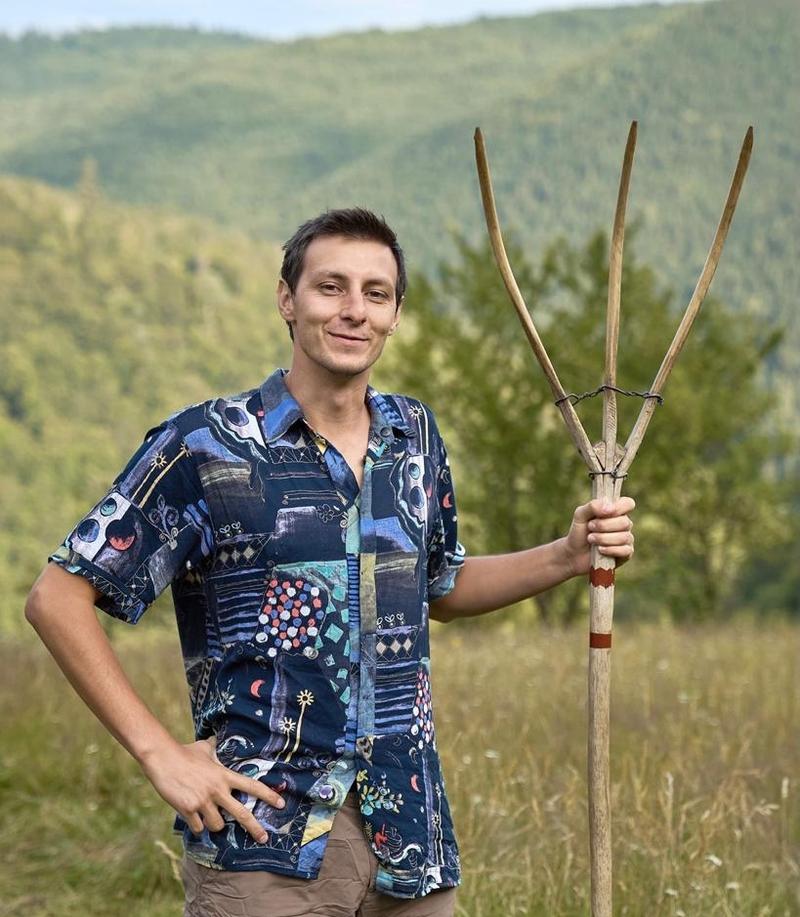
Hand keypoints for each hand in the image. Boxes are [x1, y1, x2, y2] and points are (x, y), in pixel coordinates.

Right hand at [139, 735, 283, 842]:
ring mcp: (203, 801)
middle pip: (241, 814)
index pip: (252, 786)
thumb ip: (214, 749)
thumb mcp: (205, 748)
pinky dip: (196, 825)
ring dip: (214, 824)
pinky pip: (198, 828)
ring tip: (205, 813)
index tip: (281, 803)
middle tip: (264, 838)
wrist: (163, 758)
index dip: (268, 795)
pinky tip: (190, 814)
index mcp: (224, 775)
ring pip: (217, 825)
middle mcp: (217, 790)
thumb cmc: (184, 751)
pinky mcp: (188, 810)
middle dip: (255, 828)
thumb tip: (216, 739)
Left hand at [563, 497, 634, 576]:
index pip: (628, 504)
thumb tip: (608, 507)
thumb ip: (592, 506)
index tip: (605, 512)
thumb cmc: (579, 531)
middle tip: (590, 526)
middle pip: (625, 522)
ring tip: (590, 538)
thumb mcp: (580, 515)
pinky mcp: (625, 554)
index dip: (619, 507)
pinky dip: (610, 549)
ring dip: (604, 538)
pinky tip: (600, 549)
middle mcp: (623, 524)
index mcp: (615, 511)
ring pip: (624, 537)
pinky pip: (625, 551)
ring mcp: (626, 539)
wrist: (575, 553)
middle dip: (604, 525)